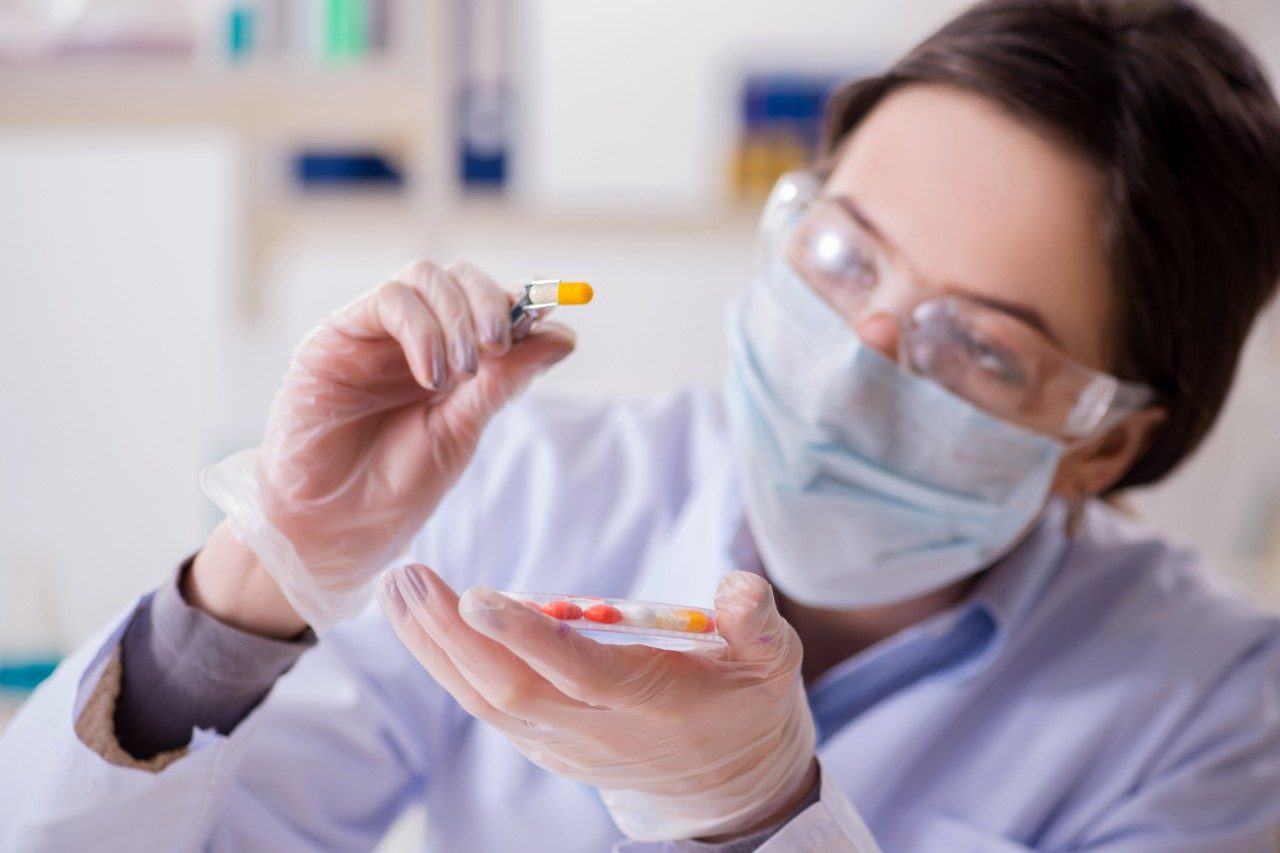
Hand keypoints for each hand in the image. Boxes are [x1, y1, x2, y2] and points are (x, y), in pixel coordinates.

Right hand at [198, 260, 574, 632]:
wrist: (335, 528)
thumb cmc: (395, 486)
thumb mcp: (464, 429)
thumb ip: (505, 380)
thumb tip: (563, 336)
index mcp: (449, 357)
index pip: (490, 303)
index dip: (523, 303)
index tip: (548, 322)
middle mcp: (413, 337)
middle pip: (460, 277)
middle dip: (491, 303)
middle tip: (499, 348)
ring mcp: (374, 334)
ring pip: (426, 276)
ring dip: (458, 317)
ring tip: (461, 373)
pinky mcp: (335, 337)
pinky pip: (389, 300)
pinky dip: (423, 331)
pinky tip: (430, 376)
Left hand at [376, 564, 816, 840]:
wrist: (728, 782)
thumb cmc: (747, 703)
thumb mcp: (773, 662)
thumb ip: (757, 625)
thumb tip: (740, 589)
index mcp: (652, 705)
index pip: (579, 673)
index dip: (527, 638)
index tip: (477, 597)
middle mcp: (597, 732)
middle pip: (510, 691)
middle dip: (451, 638)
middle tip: (408, 578)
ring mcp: (564, 744)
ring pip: (486, 702)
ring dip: (434, 648)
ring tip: (398, 590)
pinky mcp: (546, 743)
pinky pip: (487, 706)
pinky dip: (448, 666)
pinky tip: (420, 624)